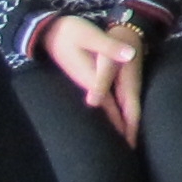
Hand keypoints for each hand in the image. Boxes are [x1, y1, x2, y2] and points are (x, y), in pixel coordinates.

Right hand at [42, 16, 145, 145]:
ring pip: (104, 107)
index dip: (120, 121)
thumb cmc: (71, 31)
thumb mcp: (91, 35)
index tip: (129, 140)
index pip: (109, 105)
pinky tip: (114, 118)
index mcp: (90, 77)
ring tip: (126, 141)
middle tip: (131, 150)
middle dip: (119, 129)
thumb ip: (109, 47)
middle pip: (106, 111)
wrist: (50, 31)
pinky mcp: (85, 79)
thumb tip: (130, 55)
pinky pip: (101, 100)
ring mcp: (85, 84)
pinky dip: (110, 111)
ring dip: (115, 123)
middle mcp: (87, 85)